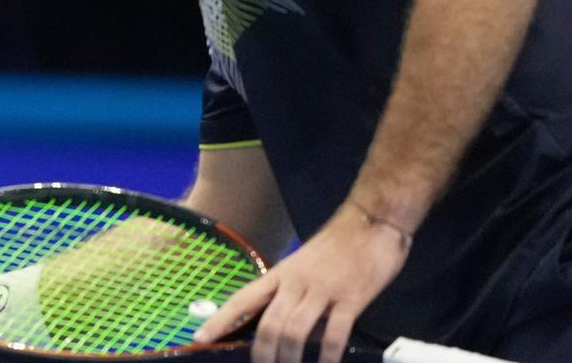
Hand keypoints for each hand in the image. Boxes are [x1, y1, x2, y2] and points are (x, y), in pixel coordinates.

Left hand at [193, 203, 409, 362]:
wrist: (371, 221)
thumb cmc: (336, 246)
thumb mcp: (304, 267)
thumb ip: (294, 299)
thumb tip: (289, 337)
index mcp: (281, 273)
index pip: (243, 298)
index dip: (220, 320)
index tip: (200, 337)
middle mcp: (296, 282)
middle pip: (269, 323)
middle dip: (262, 353)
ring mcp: (323, 290)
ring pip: (294, 331)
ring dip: (289, 358)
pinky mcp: (351, 298)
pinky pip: (334, 333)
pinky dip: (327, 356)